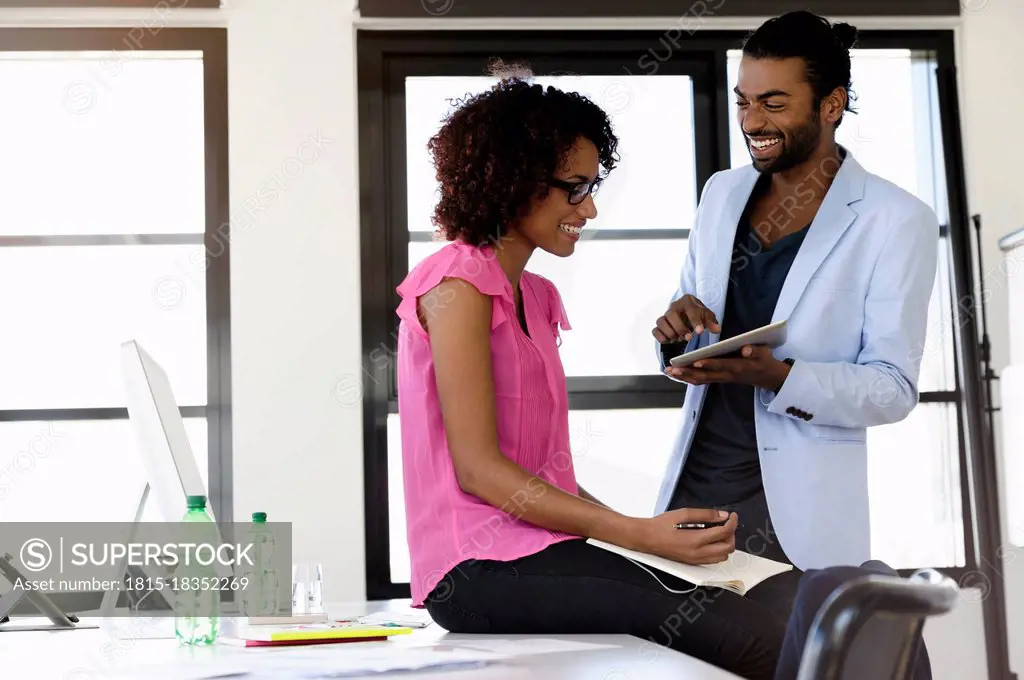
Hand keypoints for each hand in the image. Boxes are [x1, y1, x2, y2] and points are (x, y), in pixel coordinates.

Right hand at [634, 508, 737, 565]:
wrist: (647, 538)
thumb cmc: (661, 525)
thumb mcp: (683, 514)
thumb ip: (705, 515)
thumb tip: (723, 516)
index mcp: (696, 540)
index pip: (724, 533)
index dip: (732, 523)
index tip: (732, 516)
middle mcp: (698, 553)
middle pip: (728, 548)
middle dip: (731, 535)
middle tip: (726, 524)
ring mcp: (696, 560)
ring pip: (722, 557)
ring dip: (725, 544)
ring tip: (718, 532)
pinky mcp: (693, 563)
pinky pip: (713, 560)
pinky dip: (717, 550)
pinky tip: (710, 540)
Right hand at [653, 294, 720, 342]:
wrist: (688, 316)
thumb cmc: (698, 315)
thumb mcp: (707, 316)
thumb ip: (711, 322)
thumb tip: (717, 329)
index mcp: (687, 301)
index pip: (690, 309)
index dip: (695, 321)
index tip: (700, 332)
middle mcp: (673, 306)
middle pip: (671, 314)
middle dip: (680, 328)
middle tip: (689, 337)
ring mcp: (665, 316)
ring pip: (661, 322)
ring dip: (670, 332)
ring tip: (679, 339)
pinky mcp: (659, 326)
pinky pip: (655, 330)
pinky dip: (660, 336)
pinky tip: (669, 341)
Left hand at [665, 344, 790, 391]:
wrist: (765, 376)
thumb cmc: (763, 360)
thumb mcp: (764, 352)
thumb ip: (755, 350)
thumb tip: (745, 349)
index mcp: (738, 366)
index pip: (721, 366)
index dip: (709, 364)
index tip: (696, 361)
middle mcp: (727, 375)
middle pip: (705, 376)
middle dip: (688, 372)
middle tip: (673, 369)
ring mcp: (721, 378)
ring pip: (700, 380)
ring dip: (684, 377)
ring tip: (669, 371)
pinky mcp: (718, 378)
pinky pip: (701, 380)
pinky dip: (688, 378)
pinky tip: (677, 374)